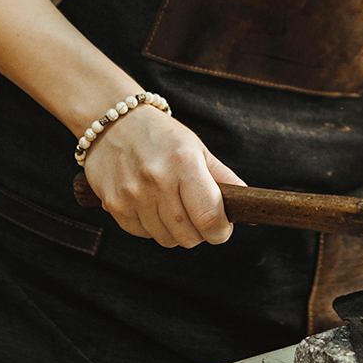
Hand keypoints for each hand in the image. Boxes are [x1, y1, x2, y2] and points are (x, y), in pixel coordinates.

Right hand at [81, 107, 245, 247]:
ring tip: (172, 204)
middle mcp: (157, 179)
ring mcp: (132, 194)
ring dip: (175, 230)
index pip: (209, 217)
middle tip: (198, 215)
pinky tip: (150, 203)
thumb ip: (224, 179)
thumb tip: (249, 207)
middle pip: (188, 236)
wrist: (113, 123)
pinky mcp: (114, 205)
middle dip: (200, 233)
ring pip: (166, 239)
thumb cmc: (161, 136)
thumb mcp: (197, 149)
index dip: (221, 231)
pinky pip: (143, 234)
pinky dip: (152, 226)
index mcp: (184, 162)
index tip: (222, 228)